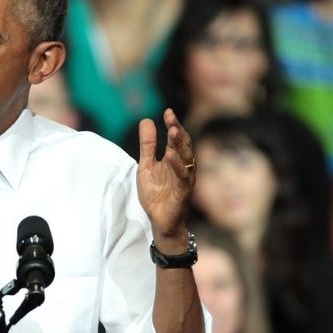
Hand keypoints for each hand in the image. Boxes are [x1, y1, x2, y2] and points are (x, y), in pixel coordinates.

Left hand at [137, 108, 195, 244]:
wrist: (159, 221)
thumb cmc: (156, 194)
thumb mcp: (146, 166)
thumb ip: (147, 145)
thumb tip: (147, 120)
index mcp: (174, 159)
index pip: (176, 139)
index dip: (173, 125)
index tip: (167, 112)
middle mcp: (183, 167)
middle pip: (183, 145)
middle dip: (178, 131)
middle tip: (170, 118)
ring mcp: (185, 179)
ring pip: (186, 158)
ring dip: (179, 144)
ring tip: (173, 131)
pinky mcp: (183, 192)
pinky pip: (182, 177)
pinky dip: (177, 166)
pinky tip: (171, 155)